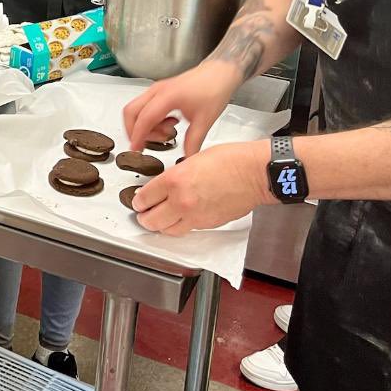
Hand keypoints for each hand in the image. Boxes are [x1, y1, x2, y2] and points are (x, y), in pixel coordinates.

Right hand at [124, 61, 236, 156]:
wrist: (221, 72)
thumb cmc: (214, 89)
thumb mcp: (205, 121)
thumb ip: (193, 142)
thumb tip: (186, 159)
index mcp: (167, 96)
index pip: (144, 119)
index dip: (137, 136)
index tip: (136, 150)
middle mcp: (158, 91)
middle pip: (131, 111)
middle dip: (133, 130)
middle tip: (144, 144)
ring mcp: (157, 89)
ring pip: (137, 109)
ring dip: (146, 125)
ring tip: (167, 132)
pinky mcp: (161, 91)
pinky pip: (146, 106)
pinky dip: (151, 119)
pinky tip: (169, 123)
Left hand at [132, 141, 270, 235]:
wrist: (253, 173)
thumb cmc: (230, 160)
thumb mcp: (192, 159)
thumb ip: (175, 175)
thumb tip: (165, 186)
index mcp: (174, 180)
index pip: (144, 197)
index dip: (138, 200)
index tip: (137, 200)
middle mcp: (181, 201)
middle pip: (151, 219)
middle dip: (143, 217)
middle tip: (141, 213)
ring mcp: (194, 216)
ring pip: (166, 230)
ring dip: (159, 226)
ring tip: (157, 220)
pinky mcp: (207, 225)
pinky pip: (185, 230)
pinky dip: (178, 227)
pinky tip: (178, 220)